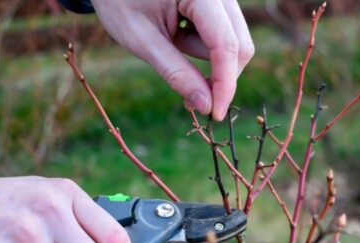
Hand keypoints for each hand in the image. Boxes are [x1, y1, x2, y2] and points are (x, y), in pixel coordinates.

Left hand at [91, 0, 253, 120]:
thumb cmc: (119, 2)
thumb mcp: (142, 40)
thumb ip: (175, 72)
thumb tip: (206, 105)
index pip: (225, 45)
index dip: (224, 84)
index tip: (215, 114)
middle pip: (240, 45)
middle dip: (221, 77)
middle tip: (192, 99)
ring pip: (234, 41)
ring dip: (208, 58)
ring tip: (171, 44)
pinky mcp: (219, 2)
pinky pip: (225, 33)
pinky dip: (205, 45)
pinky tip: (178, 34)